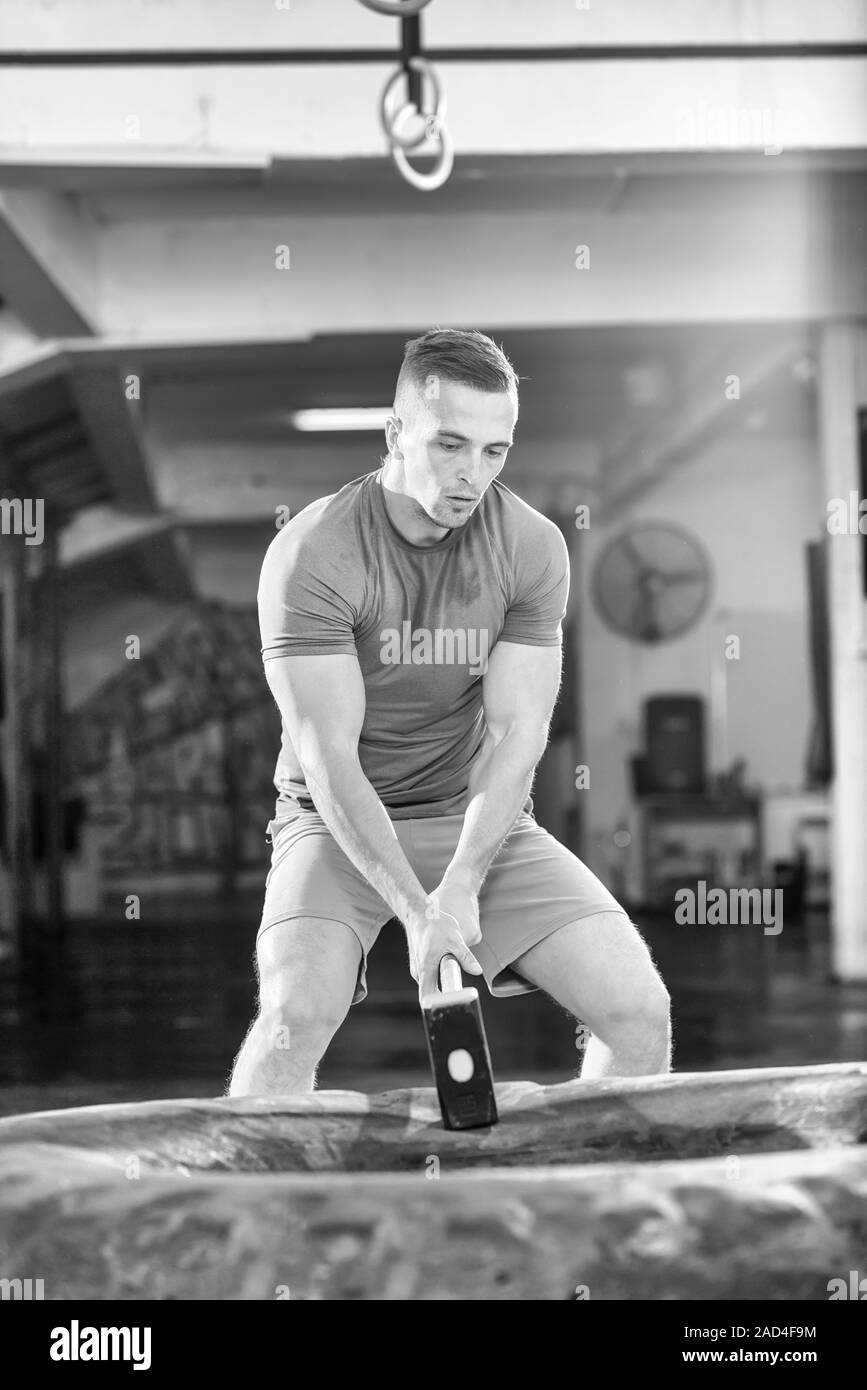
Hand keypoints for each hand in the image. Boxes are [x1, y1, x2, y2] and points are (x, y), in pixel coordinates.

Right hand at [406, 880, 483, 998]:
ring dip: (444, 984)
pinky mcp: (421, 964)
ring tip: (457, 983)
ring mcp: (419, 968)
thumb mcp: (454, 939)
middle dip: (447, 997)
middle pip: (433, 994)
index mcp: (425, 970)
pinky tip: (448, 968)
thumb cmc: (435, 924)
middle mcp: (419, 973)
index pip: (429, 999)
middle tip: (463, 1000)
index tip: (453, 1010)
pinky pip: (432, 976)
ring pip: (433, 983)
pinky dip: (440, 976)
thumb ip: (465, 957)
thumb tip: (477, 971)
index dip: (440, 1007)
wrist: (418, 911)